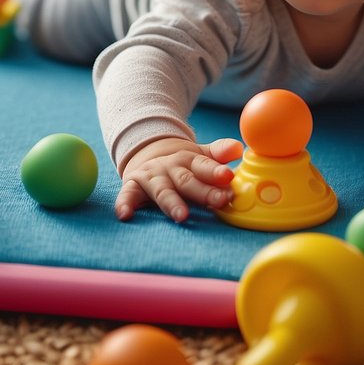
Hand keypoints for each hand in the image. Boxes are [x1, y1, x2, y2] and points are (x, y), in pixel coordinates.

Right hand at [116, 137, 243, 222]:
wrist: (147, 155)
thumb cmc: (182, 164)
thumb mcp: (200, 155)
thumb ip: (219, 153)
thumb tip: (238, 148)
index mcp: (189, 159)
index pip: (204, 165)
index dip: (216, 172)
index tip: (228, 177)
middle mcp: (169, 167)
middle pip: (187, 180)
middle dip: (203, 192)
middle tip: (219, 201)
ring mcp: (150, 177)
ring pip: (162, 190)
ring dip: (171, 202)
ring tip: (182, 215)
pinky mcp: (132, 186)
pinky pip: (127, 195)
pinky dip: (124, 204)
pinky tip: (125, 214)